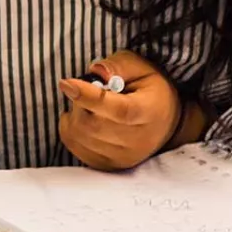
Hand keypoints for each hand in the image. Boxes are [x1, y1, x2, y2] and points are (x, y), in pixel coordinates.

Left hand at [58, 51, 184, 170]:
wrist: (165, 122)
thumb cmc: (149, 90)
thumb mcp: (139, 67)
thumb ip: (118, 66)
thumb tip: (96, 72)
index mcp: (148, 112)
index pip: (118, 110)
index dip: (89, 97)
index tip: (66, 83)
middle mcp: (137, 140)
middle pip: (93, 125)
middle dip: (78, 103)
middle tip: (85, 90)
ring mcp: (123, 157)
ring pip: (80, 137)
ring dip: (74, 116)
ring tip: (87, 105)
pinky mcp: (110, 165)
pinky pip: (76, 148)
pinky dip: (71, 130)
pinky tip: (83, 119)